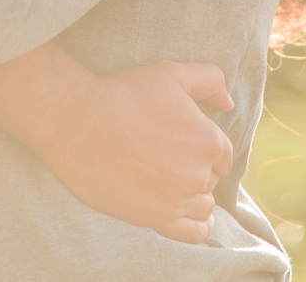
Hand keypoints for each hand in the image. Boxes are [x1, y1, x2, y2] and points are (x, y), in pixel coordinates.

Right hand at [29, 60, 235, 243]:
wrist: (77, 123)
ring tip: (172, 180)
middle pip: (212, 178)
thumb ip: (210, 81)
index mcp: (208, 140)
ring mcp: (176, 200)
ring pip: (203, 204)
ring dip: (194, 193)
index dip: (204, 144)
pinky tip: (197, 218)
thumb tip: (228, 104)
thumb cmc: (124, 94)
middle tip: (168, 155)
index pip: (223, 152)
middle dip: (197, 167)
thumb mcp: (172, 73)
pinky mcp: (155, 219)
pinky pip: (193, 233)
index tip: (184, 140)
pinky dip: (199, 226)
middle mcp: (198, 174)